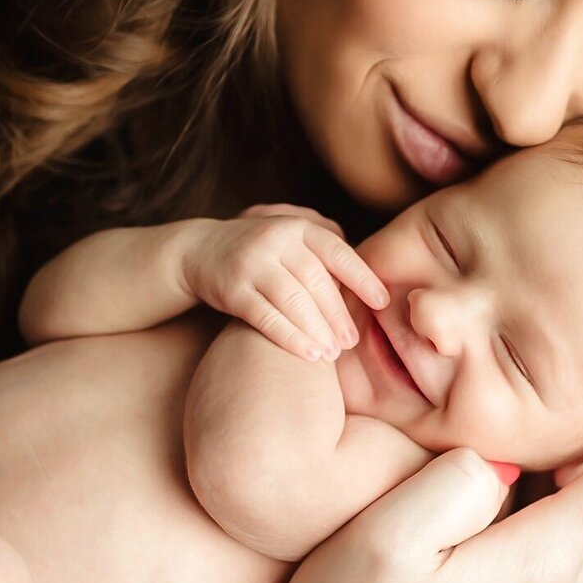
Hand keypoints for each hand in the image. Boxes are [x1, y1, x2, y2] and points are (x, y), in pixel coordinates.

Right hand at [179, 205, 389, 362]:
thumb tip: (372, 286)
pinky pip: (264, 316)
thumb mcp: (293, 242)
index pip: (338, 253)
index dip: (362, 278)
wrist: (201, 250)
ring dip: (317, 330)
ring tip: (333, 354)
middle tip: (352, 341)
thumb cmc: (264, 254)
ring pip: (292, 299)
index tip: (381, 302)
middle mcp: (276, 239)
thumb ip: (324, 257)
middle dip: (338, 314)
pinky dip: (289, 337)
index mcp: (299, 228)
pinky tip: (308, 354)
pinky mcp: (231, 288)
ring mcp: (252, 262)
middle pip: (316, 280)